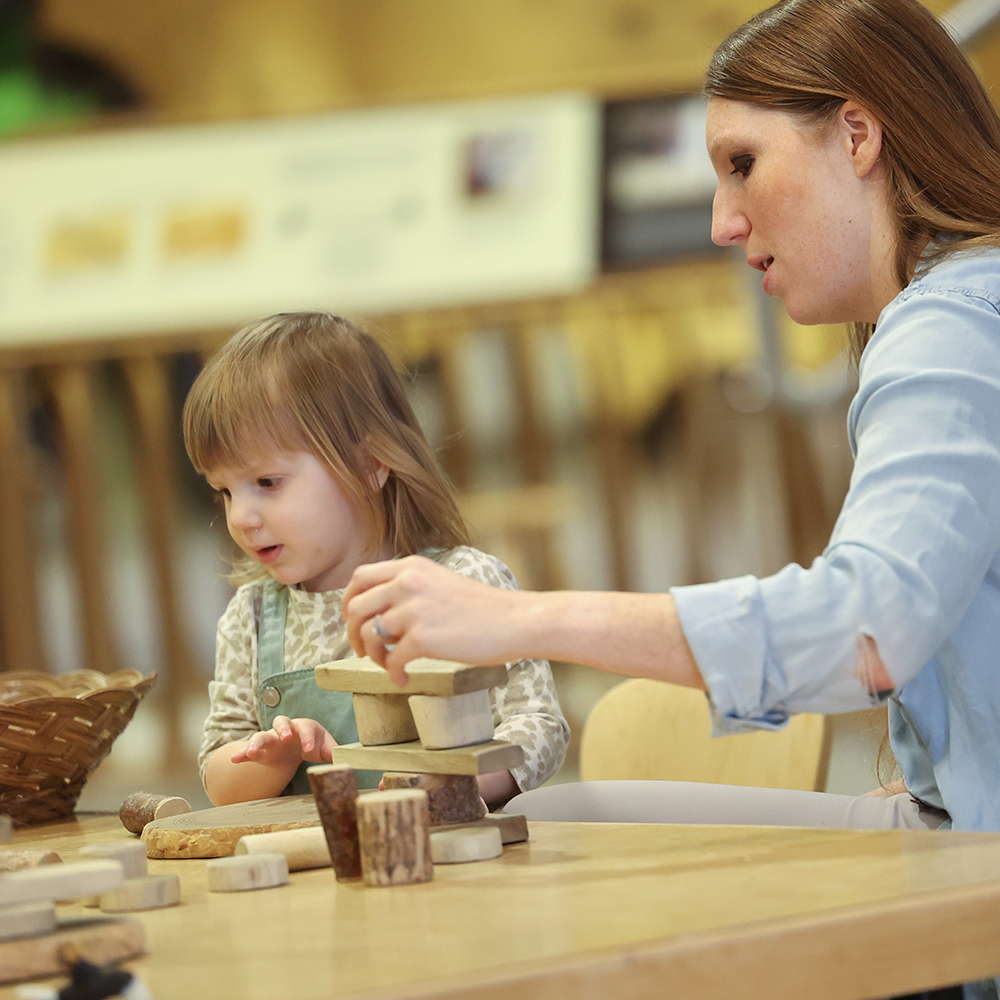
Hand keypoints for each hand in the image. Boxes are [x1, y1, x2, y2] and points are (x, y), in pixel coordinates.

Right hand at [231, 716, 337, 768]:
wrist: (296, 750)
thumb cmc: (313, 744)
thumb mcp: (324, 747)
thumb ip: (332, 751)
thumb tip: (342, 759)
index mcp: (303, 726)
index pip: (305, 727)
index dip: (308, 738)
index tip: (311, 750)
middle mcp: (285, 729)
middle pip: (281, 721)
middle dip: (283, 729)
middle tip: (285, 738)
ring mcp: (271, 739)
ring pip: (262, 734)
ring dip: (257, 741)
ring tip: (253, 751)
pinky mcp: (260, 750)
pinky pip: (248, 749)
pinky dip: (242, 753)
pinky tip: (235, 759)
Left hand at [343, 555, 524, 686]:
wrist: (514, 620)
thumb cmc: (482, 607)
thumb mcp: (440, 582)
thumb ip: (409, 588)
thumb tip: (379, 613)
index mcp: (412, 567)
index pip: (360, 576)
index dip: (349, 600)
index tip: (352, 619)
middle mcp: (408, 583)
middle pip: (357, 607)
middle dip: (352, 632)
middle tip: (362, 649)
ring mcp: (414, 610)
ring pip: (369, 634)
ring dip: (374, 655)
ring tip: (389, 665)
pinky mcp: (424, 638)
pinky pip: (392, 660)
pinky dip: (393, 674)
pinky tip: (404, 679)